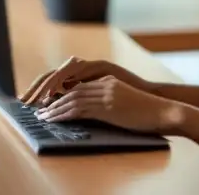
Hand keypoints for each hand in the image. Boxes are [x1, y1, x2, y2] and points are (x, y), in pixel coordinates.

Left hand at [35, 76, 179, 133]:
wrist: (162, 110)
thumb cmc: (146, 109)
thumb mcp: (124, 100)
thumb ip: (107, 98)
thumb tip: (90, 108)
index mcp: (108, 78)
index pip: (77, 81)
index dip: (59, 90)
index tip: (46, 101)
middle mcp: (105, 82)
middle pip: (70, 86)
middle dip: (51, 95)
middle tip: (37, 107)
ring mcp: (106, 92)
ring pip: (72, 97)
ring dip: (54, 107)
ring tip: (41, 116)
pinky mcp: (107, 105)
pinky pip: (79, 108)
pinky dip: (63, 114)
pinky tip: (53, 119)